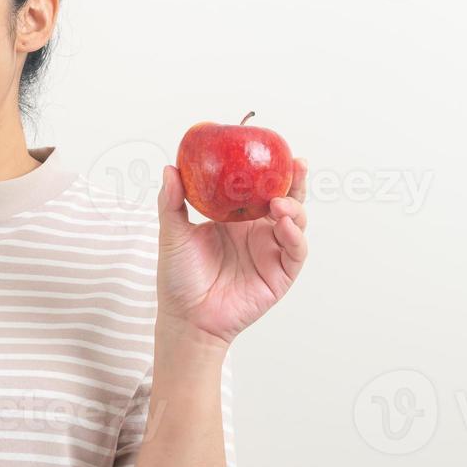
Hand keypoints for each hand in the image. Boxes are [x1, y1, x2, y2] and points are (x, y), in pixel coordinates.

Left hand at [154, 157, 308, 346]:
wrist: (186, 317)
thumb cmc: (179, 278)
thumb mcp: (173, 234)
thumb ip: (172, 202)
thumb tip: (169, 168)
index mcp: (237, 219)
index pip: (260, 188)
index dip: (272, 169)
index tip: (276, 149)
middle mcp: (258, 232)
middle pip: (286, 199)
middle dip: (296, 181)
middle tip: (297, 163)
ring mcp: (271, 252)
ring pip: (296, 222)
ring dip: (293, 207)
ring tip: (278, 203)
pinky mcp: (281, 274)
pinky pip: (295, 250)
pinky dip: (295, 235)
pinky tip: (285, 225)